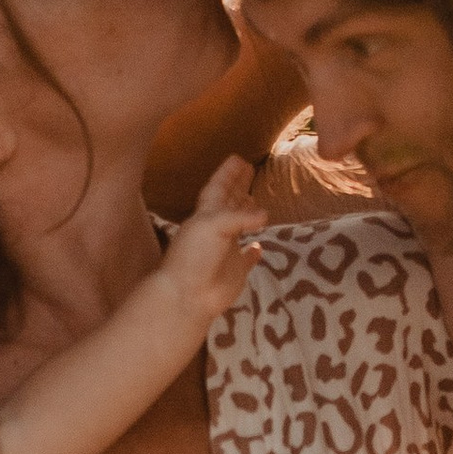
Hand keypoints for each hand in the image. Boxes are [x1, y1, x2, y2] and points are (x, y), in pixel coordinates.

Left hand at [157, 154, 267, 326]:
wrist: (187, 295)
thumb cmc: (195, 256)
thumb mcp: (213, 225)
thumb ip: (240, 216)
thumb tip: (265, 214)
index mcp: (206, 214)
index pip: (218, 187)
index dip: (227, 173)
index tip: (238, 158)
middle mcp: (216, 229)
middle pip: (229, 201)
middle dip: (238, 185)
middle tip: (250, 169)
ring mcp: (226, 249)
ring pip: (239, 226)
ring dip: (246, 213)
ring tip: (254, 198)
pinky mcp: (235, 270)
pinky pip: (247, 258)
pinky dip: (253, 252)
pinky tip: (259, 246)